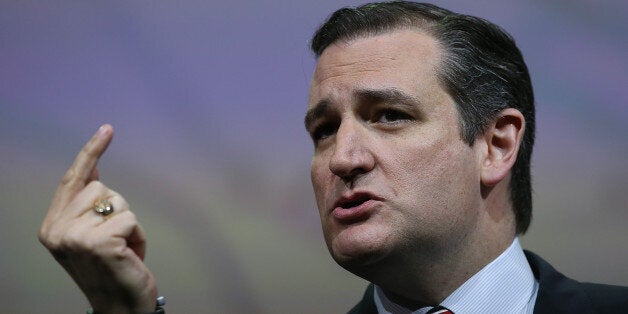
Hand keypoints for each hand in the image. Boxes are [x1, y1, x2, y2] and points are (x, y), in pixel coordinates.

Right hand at [39, 125, 157, 313]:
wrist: (120, 306)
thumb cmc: (112, 268)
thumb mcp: (92, 234)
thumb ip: (88, 205)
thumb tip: (95, 171)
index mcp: (52, 226)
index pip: (73, 180)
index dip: (91, 152)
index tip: (107, 128)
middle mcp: (57, 230)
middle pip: (102, 189)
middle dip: (118, 211)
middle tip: (116, 241)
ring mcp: (76, 237)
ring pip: (118, 202)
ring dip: (129, 225)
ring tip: (122, 250)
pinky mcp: (99, 243)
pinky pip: (131, 220)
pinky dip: (138, 236)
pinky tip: (131, 256)